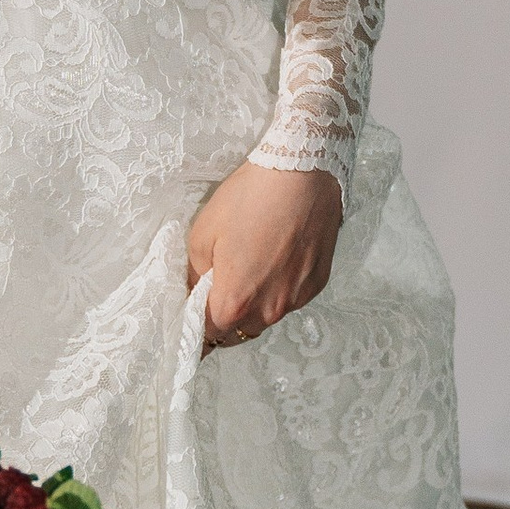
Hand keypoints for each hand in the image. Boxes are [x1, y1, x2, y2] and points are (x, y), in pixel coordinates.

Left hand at [187, 162, 344, 347]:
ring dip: (254, 304)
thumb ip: (195, 274)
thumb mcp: (203, 234)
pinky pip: (291, 298)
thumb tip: (196, 290)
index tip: (192, 320)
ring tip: (252, 267)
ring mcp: (296, 299)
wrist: (300, 174)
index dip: (196, 327)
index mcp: (235, 302)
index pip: (209, 335)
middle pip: (239, 331)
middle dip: (226, 318)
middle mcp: (268, 310)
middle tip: (218, 288)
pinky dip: (280, 288)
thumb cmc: (249, 200)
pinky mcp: (317, 283)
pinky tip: (277, 258)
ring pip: (267, 315)